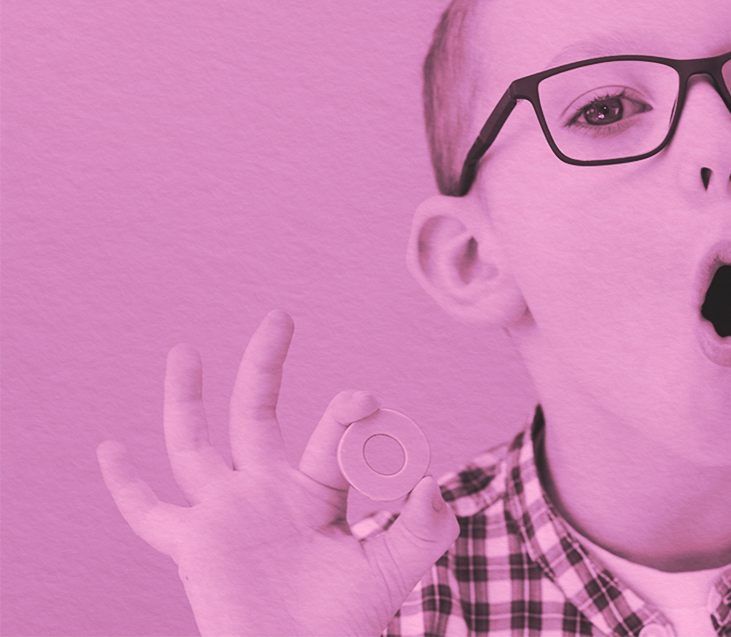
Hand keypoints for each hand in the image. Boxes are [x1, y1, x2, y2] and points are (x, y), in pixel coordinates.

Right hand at [97, 311, 458, 635]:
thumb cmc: (349, 618)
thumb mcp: (396, 567)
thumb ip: (423, 528)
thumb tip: (429, 485)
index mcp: (317, 488)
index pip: (332, 431)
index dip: (351, 411)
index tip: (366, 401)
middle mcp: (267, 490)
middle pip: (256, 412)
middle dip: (265, 364)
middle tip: (279, 316)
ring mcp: (226, 512)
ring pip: (195, 444)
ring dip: (185, 399)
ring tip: (184, 351)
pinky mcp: (194, 543)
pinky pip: (148, 513)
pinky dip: (125, 485)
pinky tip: (109, 447)